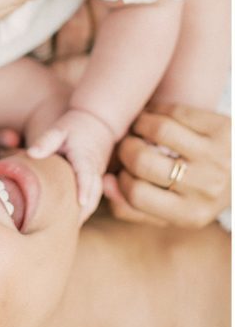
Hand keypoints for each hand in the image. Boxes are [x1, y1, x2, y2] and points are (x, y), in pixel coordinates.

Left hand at [28, 108, 115, 221]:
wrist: (96, 123)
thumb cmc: (73, 127)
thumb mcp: (59, 130)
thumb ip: (46, 141)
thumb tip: (31, 154)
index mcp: (85, 157)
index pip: (87, 174)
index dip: (85, 188)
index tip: (81, 203)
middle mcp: (95, 170)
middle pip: (93, 194)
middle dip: (82, 212)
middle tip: (64, 231)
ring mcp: (97, 178)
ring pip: (94, 200)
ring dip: (82, 215)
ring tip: (64, 232)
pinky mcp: (95, 182)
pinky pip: (91, 200)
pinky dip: (83, 212)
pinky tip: (68, 224)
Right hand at [103, 103, 229, 227]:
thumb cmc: (198, 193)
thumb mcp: (170, 212)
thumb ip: (130, 206)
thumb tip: (104, 182)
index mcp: (191, 215)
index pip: (136, 194)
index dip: (120, 178)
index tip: (124, 171)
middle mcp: (207, 187)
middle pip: (143, 161)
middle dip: (125, 148)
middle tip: (128, 146)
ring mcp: (218, 156)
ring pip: (158, 130)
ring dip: (139, 125)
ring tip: (139, 129)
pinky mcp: (223, 128)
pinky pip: (175, 111)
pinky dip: (157, 111)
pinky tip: (155, 117)